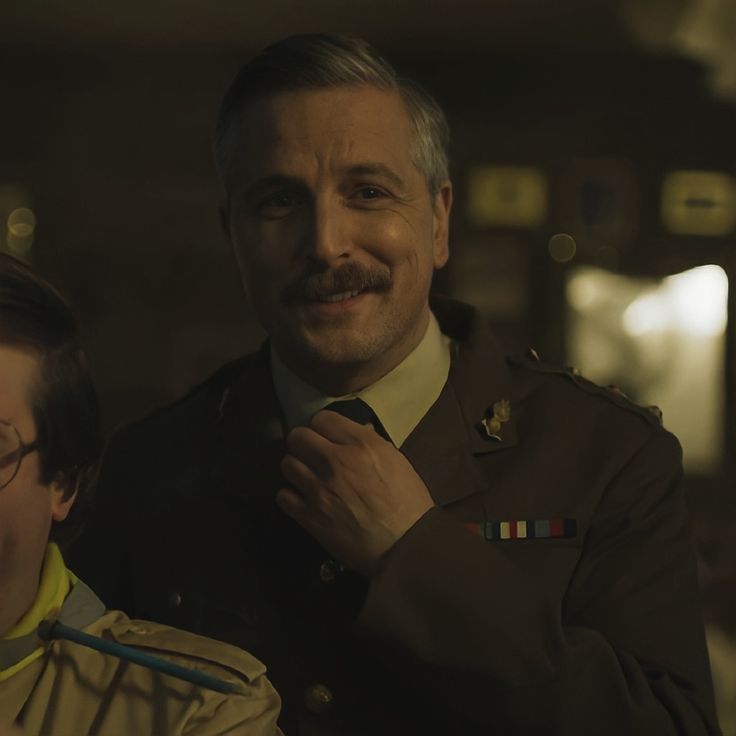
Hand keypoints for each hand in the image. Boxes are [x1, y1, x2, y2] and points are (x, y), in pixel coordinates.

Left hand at [276, 409, 434, 575]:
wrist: (405, 545)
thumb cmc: (408, 502)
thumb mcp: (395, 460)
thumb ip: (369, 442)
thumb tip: (349, 434)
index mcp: (360, 444)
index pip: (322, 418)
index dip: (323, 427)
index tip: (326, 437)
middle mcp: (335, 461)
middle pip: (297, 437)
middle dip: (303, 444)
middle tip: (311, 455)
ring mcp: (318, 488)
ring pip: (287, 464)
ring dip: (296, 469)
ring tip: (306, 478)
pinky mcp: (309, 516)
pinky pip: (283, 496)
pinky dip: (290, 496)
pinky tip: (302, 500)